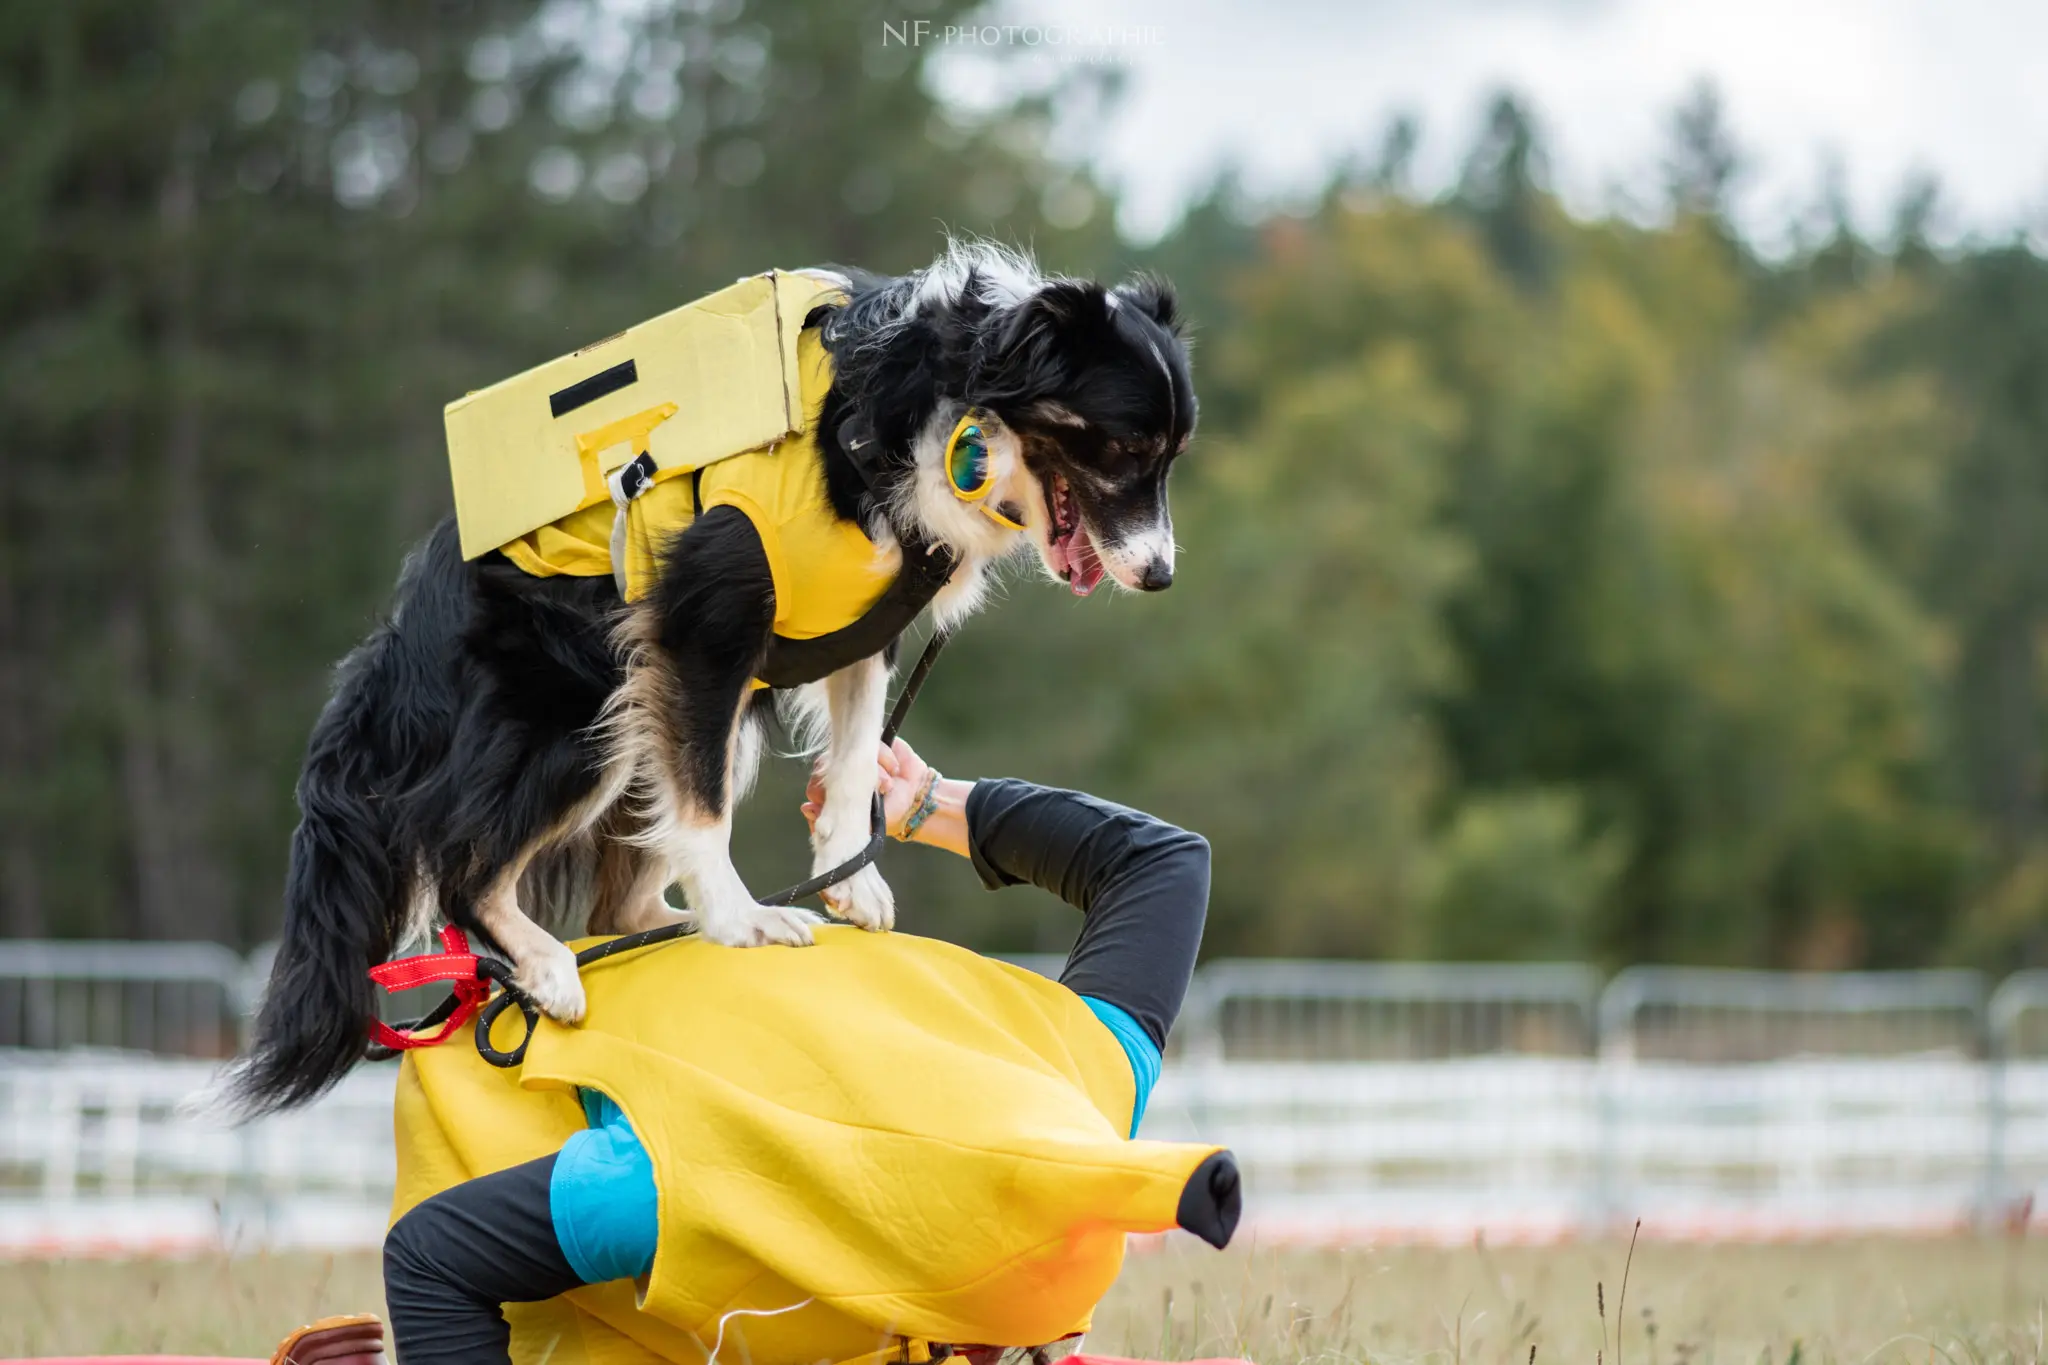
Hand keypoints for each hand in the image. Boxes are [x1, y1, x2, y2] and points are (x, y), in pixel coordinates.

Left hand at [802, 737, 934, 840]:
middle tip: (870, 793)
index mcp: (832, 789)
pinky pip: (873, 741)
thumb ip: (832, 820)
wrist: (917, 800)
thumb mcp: (859, 824)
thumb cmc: (887, 813)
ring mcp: (857, 754)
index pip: (814, 783)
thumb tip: (805, 808)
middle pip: (828, 762)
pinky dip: (884, 756)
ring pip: (850, 752)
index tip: (837, 798)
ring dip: (872, 771)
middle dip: (848, 779)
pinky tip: (894, 768)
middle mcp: (841, 769)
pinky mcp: (876, 741)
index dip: (822, 788)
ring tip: (888, 787)